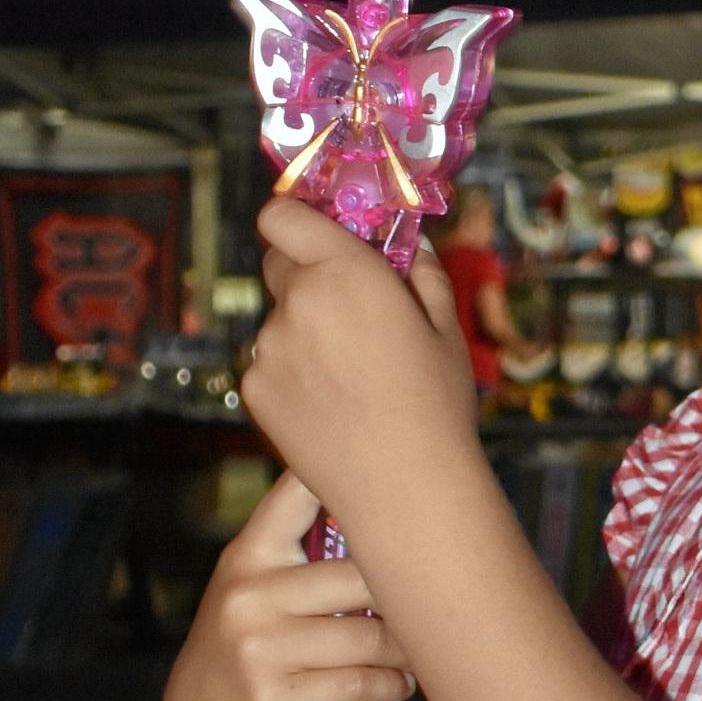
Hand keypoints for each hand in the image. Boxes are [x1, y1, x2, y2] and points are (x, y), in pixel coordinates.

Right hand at [160, 472, 415, 700]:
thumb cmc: (250, 648)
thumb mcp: (259, 590)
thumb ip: (307, 552)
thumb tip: (402, 514)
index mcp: (250, 555)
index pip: (299, 493)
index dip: (352, 475)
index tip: (399, 462)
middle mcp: (249, 594)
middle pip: (363, 575)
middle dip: (405, 598)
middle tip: (432, 605)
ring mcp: (257, 647)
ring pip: (371, 636)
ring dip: (405, 651)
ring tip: (412, 653)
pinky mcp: (272, 696)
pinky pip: (361, 682)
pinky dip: (391, 685)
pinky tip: (396, 683)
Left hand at [244, 200, 477, 515]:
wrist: (403, 486)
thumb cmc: (436, 403)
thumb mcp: (447, 328)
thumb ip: (422, 273)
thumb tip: (409, 246)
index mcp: (344, 273)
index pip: (281, 214)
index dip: (296, 217)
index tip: (321, 229)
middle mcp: (296, 304)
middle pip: (280, 263)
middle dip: (310, 274)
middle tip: (353, 308)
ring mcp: (267, 350)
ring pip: (279, 319)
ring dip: (305, 328)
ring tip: (352, 372)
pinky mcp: (254, 391)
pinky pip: (269, 362)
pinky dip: (293, 370)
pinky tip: (332, 400)